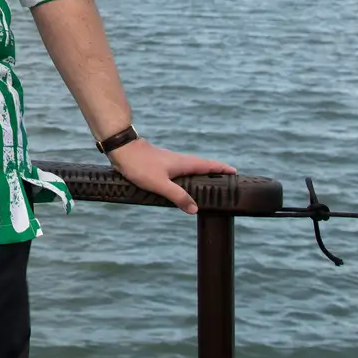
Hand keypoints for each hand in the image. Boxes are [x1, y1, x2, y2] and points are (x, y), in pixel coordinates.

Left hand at [108, 139, 235, 213]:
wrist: (122, 149)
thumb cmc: (140, 165)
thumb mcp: (160, 184)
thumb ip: (178, 196)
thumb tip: (195, 208)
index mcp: (184, 163)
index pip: (209, 165)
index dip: (222, 168)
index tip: (235, 172)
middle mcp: (180, 160)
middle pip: (203, 166)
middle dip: (215, 172)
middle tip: (226, 180)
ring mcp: (171, 161)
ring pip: (191, 167)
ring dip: (202, 173)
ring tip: (208, 184)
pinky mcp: (162, 163)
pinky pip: (181, 170)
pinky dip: (189, 176)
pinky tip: (183, 184)